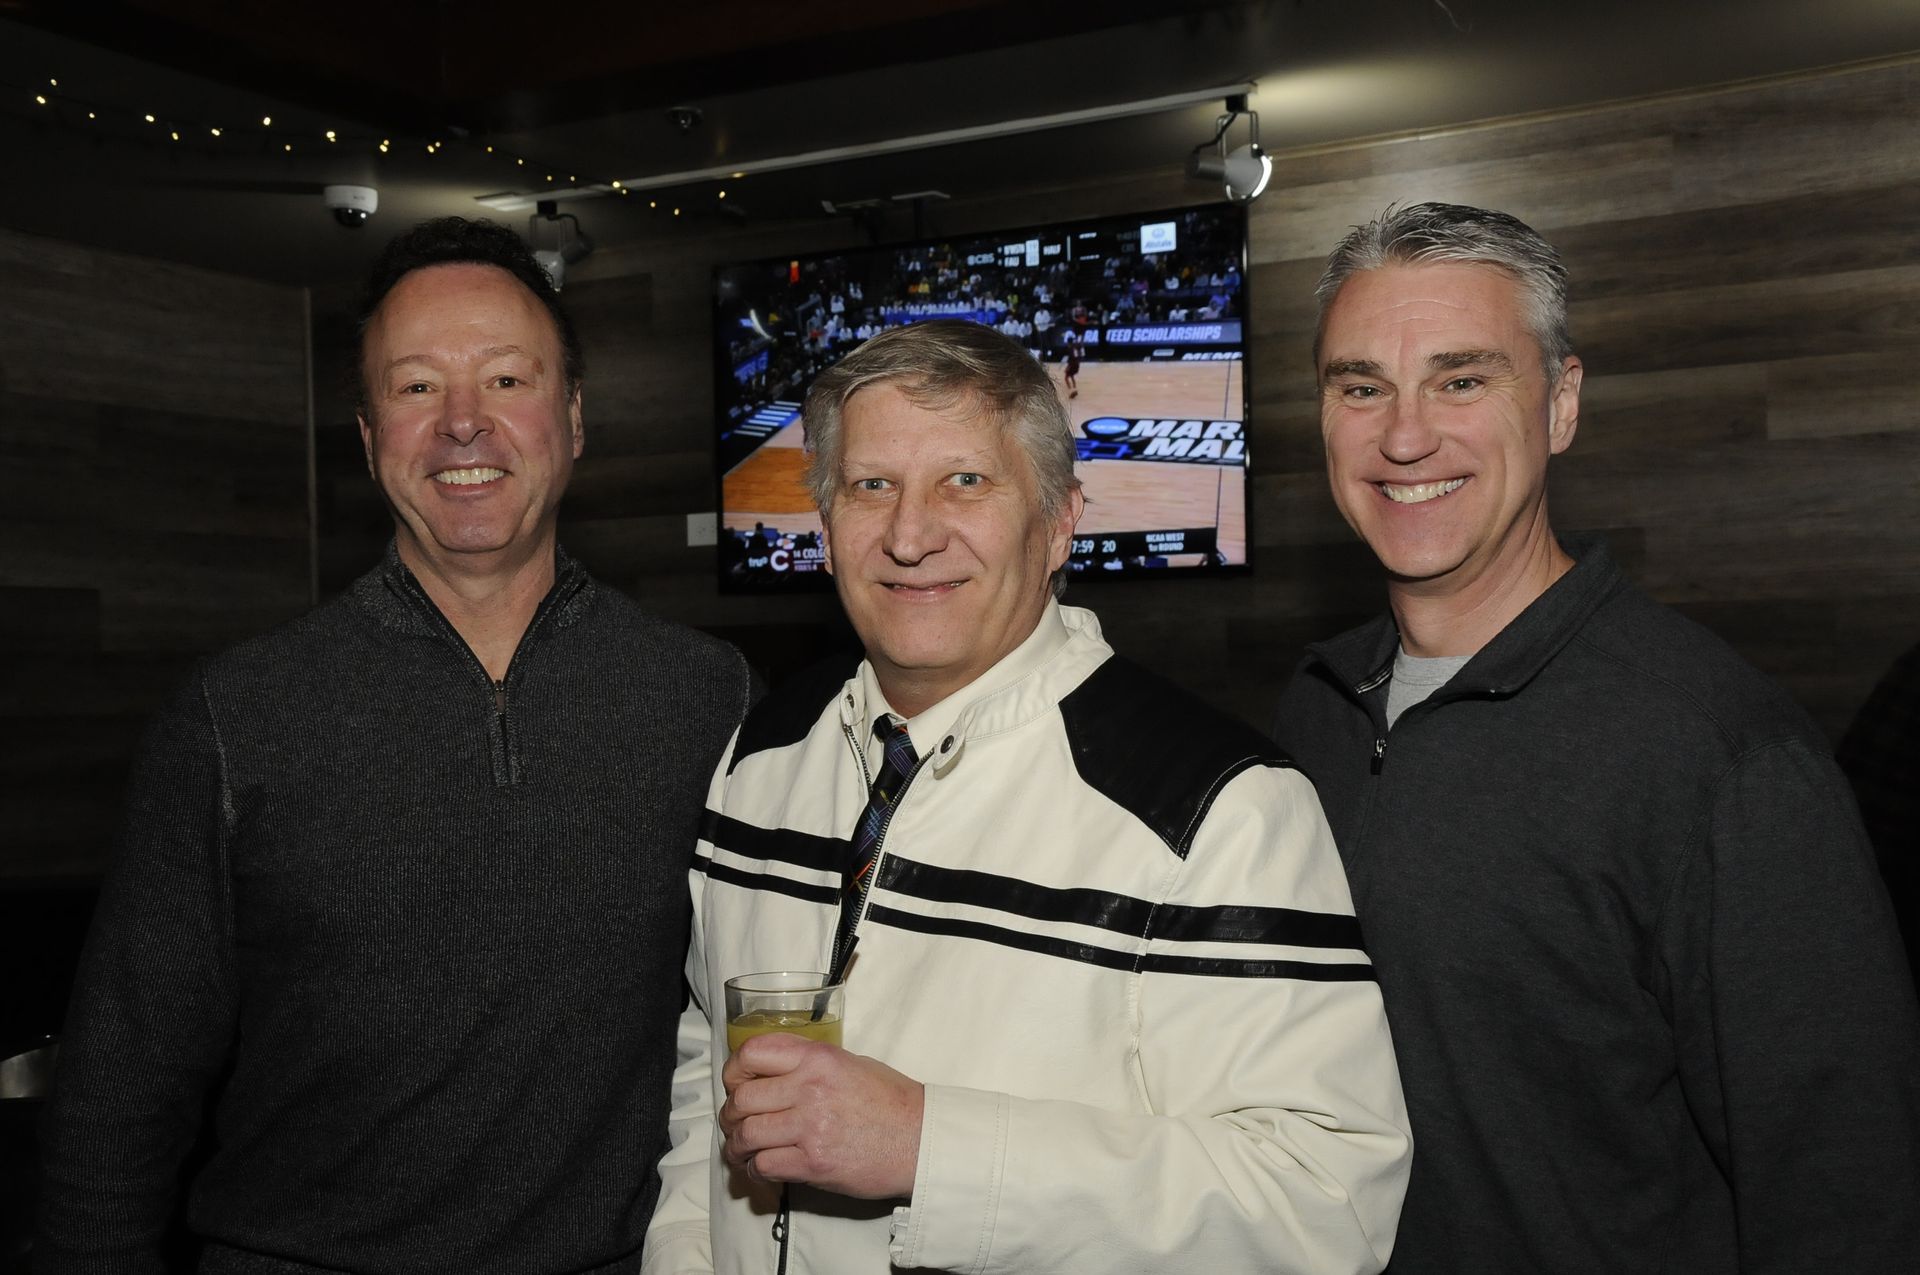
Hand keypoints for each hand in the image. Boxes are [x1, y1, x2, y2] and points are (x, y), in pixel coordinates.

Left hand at [719, 1033, 923, 1198]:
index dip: (734, 1071)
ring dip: (737, 1146)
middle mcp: (810, 1088)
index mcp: (818, 1058)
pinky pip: (764, 1165)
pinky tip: (762, 1168)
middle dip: (730, 1116)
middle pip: (742, 1099)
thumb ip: (810, 1065)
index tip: (734, 1084)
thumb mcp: (851, 1064)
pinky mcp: (814, 1163)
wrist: (920, 1140)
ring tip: (740, 1150)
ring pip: (747, 1135)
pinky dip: (756, 1169)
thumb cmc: (891, 1102)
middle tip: (734, 1124)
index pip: (752, 1054)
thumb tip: (771, 1076)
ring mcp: (811, 1127)